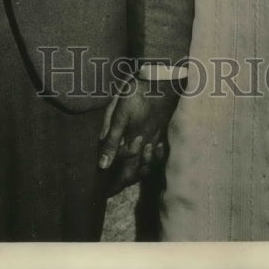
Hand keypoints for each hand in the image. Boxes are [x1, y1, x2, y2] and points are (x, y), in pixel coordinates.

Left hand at [97, 77, 179, 194]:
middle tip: (112, 191)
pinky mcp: (164, 131)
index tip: (104, 191)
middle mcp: (145, 145)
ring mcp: (156, 138)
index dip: (112, 181)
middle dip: (122, 183)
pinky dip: (152, 162)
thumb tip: (103, 163)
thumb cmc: (138, 90)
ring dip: (136, 174)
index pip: (120, 169)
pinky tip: (148, 163)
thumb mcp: (119, 110)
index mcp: (132, 140)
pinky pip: (158, 154)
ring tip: (127, 181)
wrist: (163, 77)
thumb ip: (111, 136)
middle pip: (133, 171)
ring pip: (147, 164)